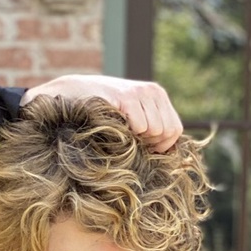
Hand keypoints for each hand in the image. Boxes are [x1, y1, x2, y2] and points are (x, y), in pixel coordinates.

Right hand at [21, 75, 182, 152]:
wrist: (74, 94)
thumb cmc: (103, 115)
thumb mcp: (132, 120)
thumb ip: (150, 133)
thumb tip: (167, 158)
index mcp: (158, 96)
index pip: (175, 130)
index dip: (161, 145)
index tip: (142, 146)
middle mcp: (154, 91)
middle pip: (168, 132)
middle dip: (150, 142)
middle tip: (129, 138)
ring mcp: (141, 92)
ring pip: (156, 130)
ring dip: (137, 137)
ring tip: (121, 130)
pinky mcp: (127, 96)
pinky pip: (140, 125)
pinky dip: (127, 132)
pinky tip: (114, 125)